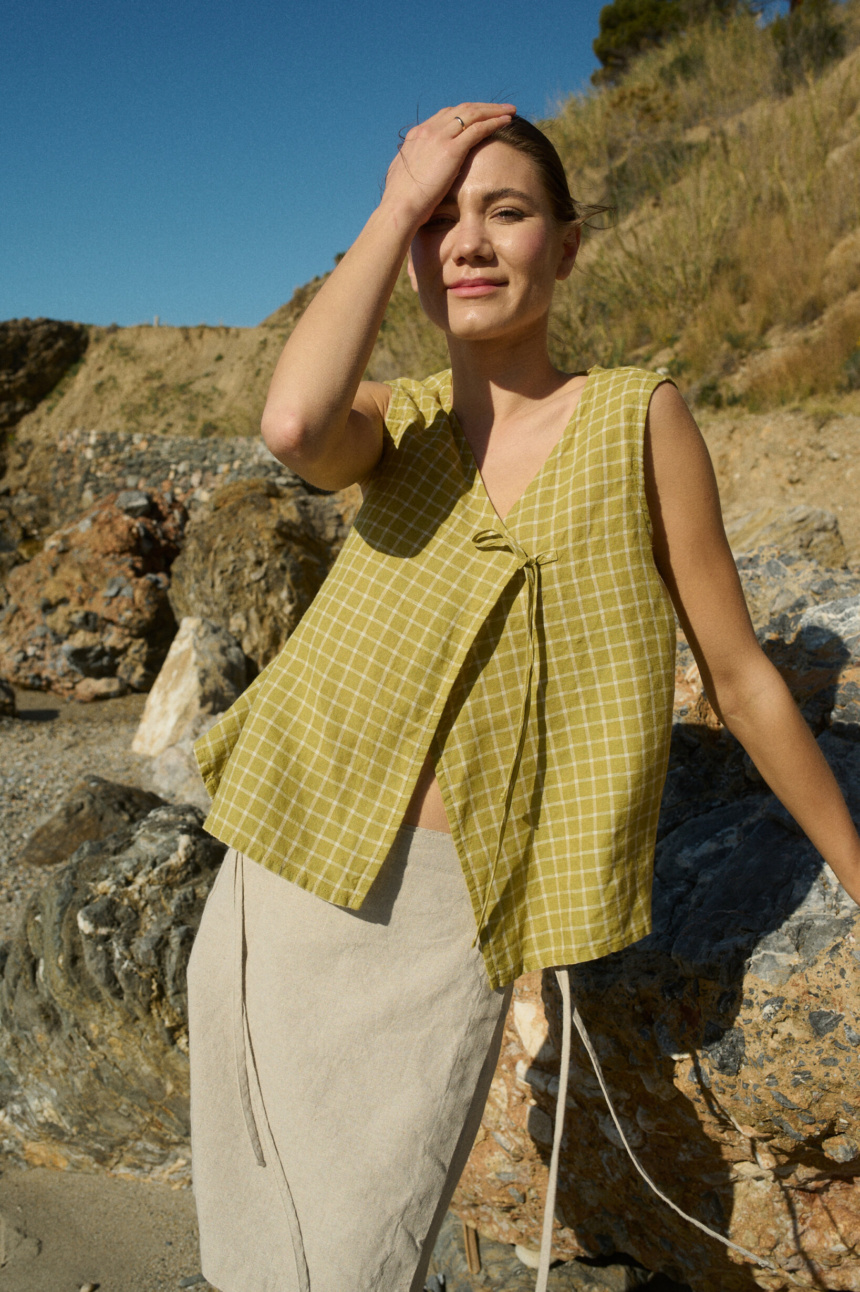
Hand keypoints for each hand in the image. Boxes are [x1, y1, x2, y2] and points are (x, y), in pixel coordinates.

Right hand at [381, 102, 514, 229]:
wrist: (398, 208)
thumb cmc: (400, 202)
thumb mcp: (403, 178)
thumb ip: (413, 169)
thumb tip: (415, 172)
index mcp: (417, 136)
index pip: (445, 116)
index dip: (464, 115)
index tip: (478, 118)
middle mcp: (428, 130)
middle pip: (460, 109)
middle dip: (482, 107)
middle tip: (498, 109)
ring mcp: (439, 137)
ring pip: (472, 114)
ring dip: (492, 110)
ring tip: (509, 111)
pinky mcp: (451, 149)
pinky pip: (478, 128)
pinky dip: (494, 121)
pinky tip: (507, 121)